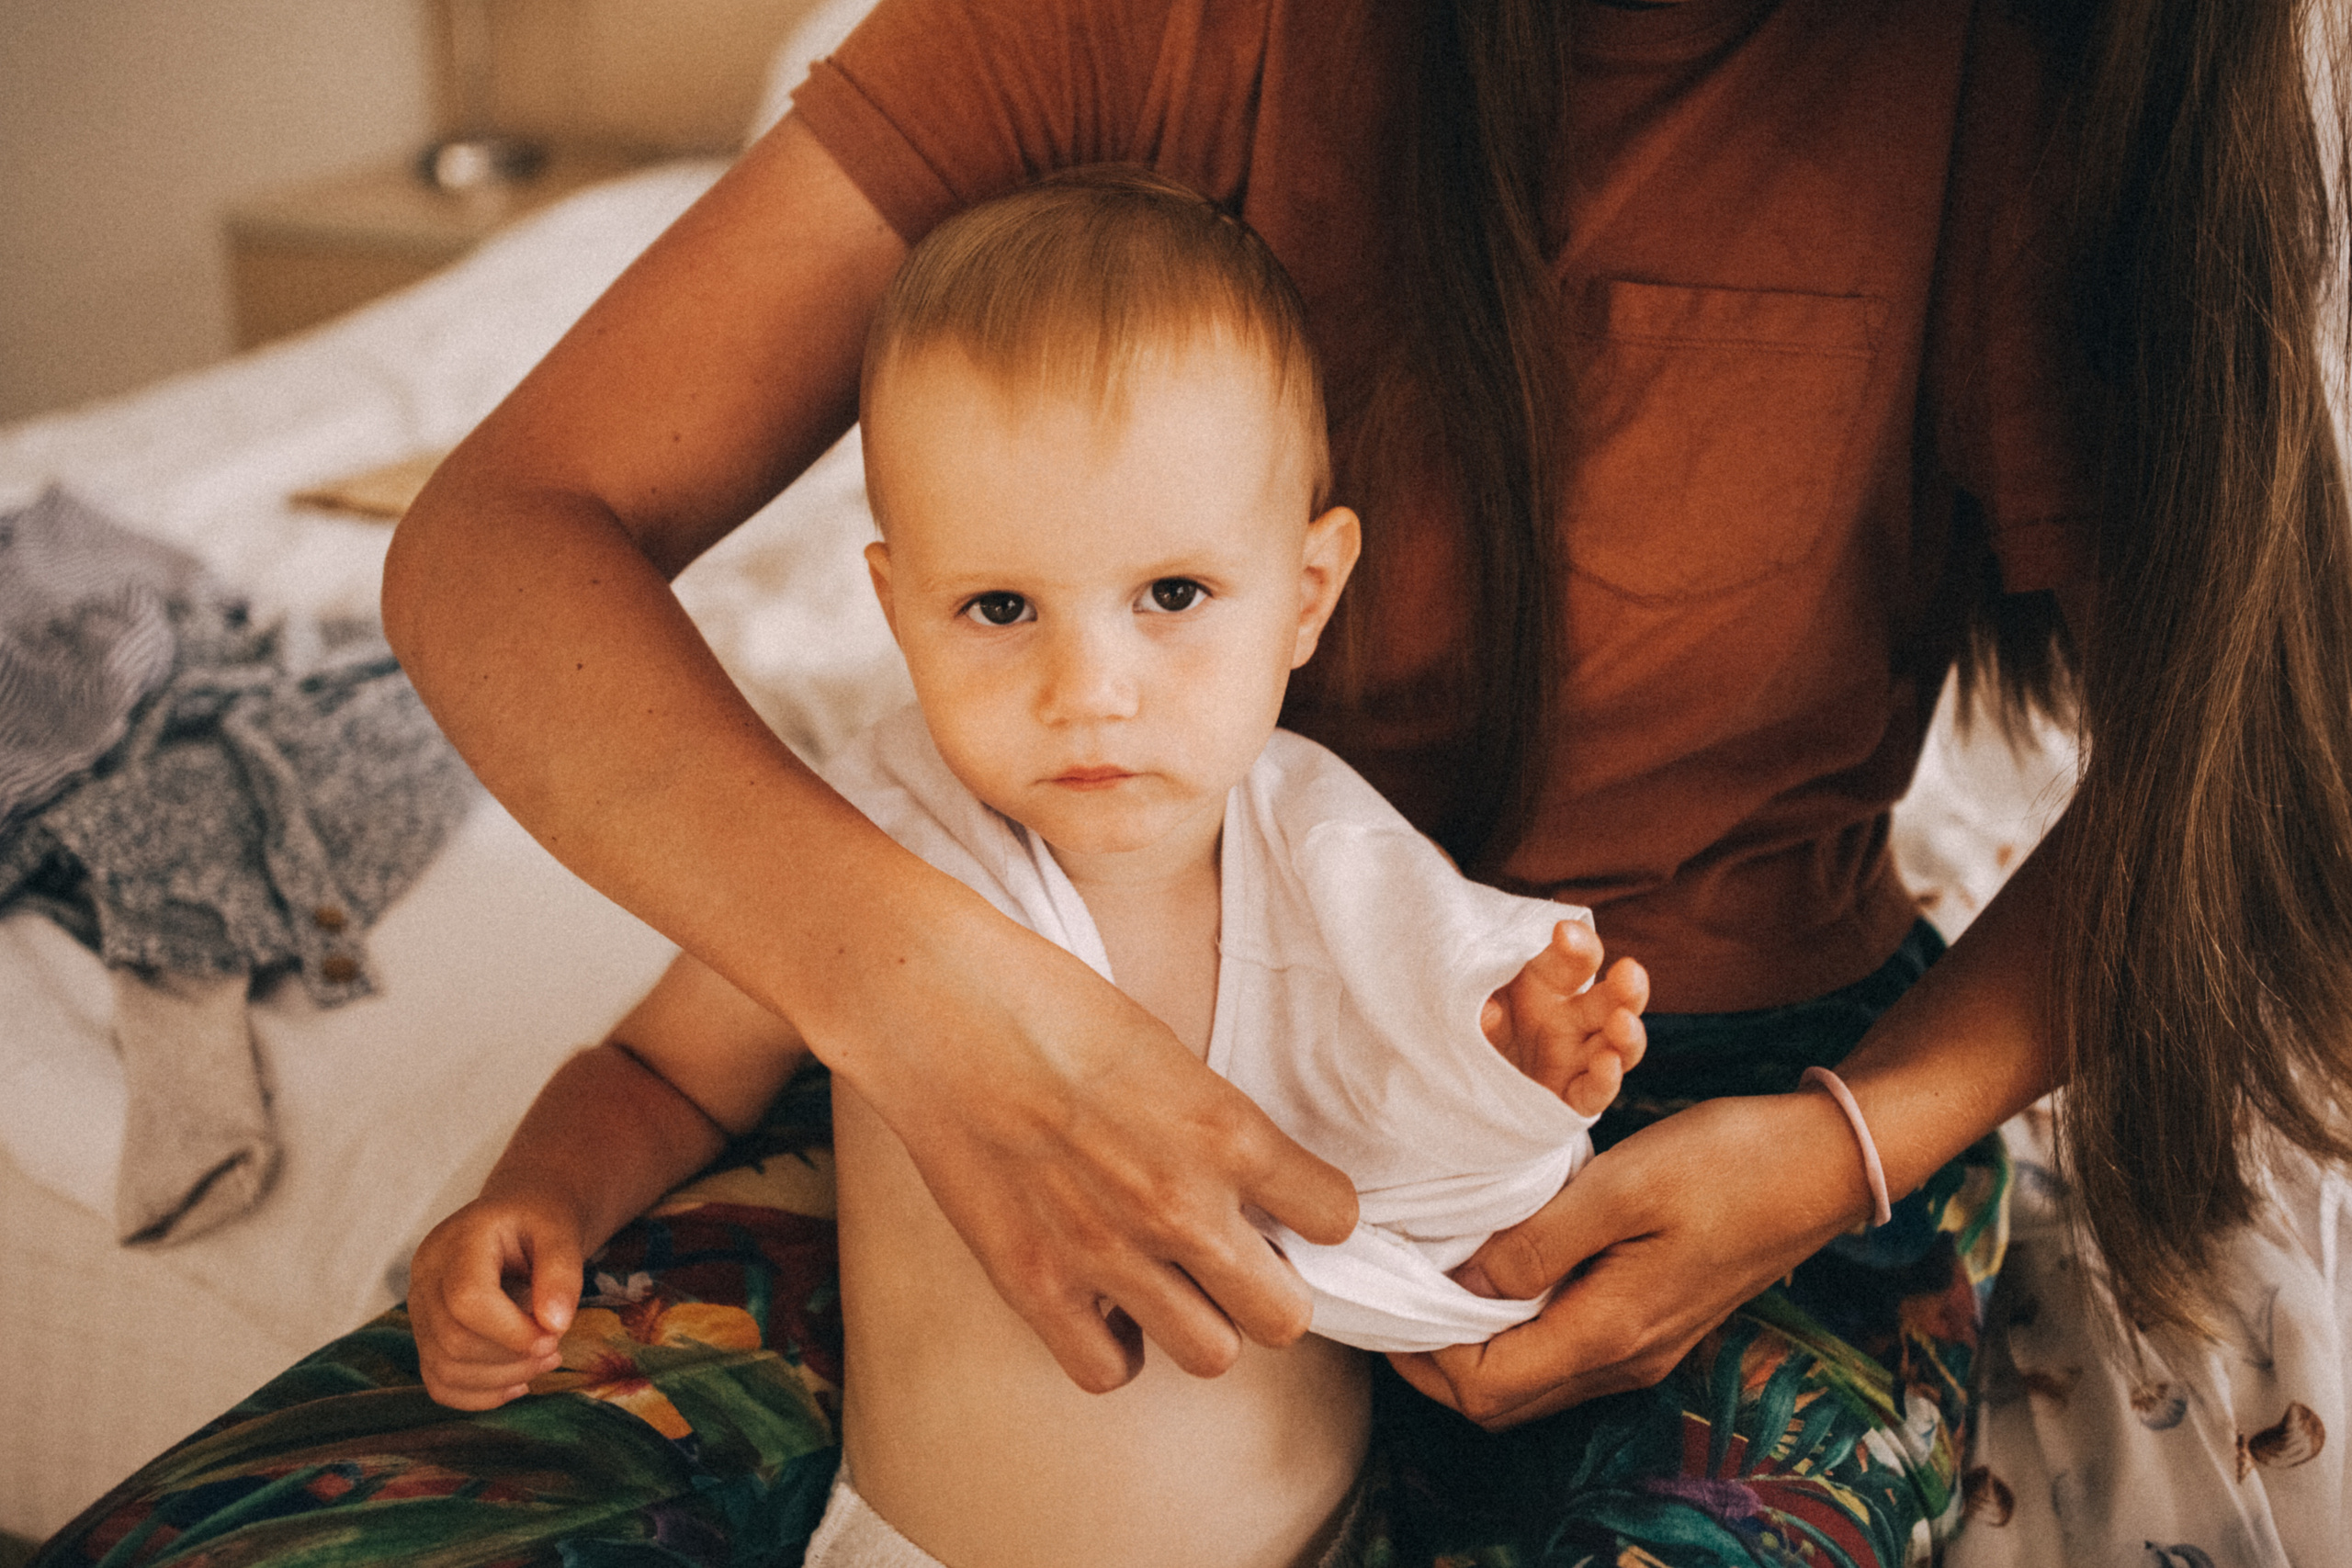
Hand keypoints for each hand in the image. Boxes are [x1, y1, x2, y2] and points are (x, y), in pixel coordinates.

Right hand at [408, 1190, 584, 1409]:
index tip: (554, 1336)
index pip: (466, 1301)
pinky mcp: (426, 1335)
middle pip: (453, 1341)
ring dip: (500, 1379)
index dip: (511, 1331)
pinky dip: (479, 1395)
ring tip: (543, 1361)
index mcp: (456, 1242)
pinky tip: (517, 1382)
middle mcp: (426, 1276)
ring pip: (444, 1368)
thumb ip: (561, 1272)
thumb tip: (555, 1326)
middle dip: (511, 1358)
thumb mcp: (561, 1231)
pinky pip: (439, 1382)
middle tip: (554, 1349)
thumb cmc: (540, 1222)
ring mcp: (419, 1309)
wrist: (520, 1218)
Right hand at [826, 896, 1360, 1394]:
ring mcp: (1109, 1255)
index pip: (1335, 1218)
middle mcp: (1181, 1206)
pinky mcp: (1036, 1285)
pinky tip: (1104, 1304)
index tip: (1289, 1207)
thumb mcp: (1169, 1051)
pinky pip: (1110, 1372)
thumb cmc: (1051, 1003)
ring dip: (1198, 1322)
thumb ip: (1216, 1129)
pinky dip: (1114, 1347)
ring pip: (1211, 1356)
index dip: (1315, 1216)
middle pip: (1285, 1318)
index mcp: (1227, 1132)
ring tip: (1169, 1283)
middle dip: (1268, 1290)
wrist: (938, 1008)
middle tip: (1234, 1258)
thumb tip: (1251, 1185)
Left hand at [1388, 1089, 1874, 1428]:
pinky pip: (1564, 1351)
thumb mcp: (1621, 1187)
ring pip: (1531, 1381)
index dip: (1420, 1354)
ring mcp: (1643, 1347)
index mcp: (1610, 1331)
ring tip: (1434, 1276)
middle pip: (1500, 1400)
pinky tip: (1501, 1268)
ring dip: (1474, 1345)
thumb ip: (1537, 1242)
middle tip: (1395, 1290)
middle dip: (1433, 1360)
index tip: (1385, 1294)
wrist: (1826, 1163)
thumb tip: (1461, 1281)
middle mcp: (1624, 1359)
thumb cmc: (1729, 1163)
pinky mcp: (1654, 1322)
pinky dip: (1516, 1327)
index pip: (1483, 1386)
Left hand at [1482, 921, 1649, 1115]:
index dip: (1577, 943)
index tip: (1564, 932)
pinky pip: (1596, 1090)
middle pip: (1610, 997)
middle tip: (1629, 971)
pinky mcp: (1574, 1097)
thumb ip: (1474, 1007)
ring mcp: (1578, 1057)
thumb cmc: (1473, 1032)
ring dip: (1627, 1033)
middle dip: (1625, 984)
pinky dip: (1605, 1079)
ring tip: (1623, 1022)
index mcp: (1548, 983)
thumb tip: (1489, 1011)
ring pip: (1618, 1044)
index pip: (1574, 957)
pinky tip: (1607, 1063)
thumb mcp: (1464, 1011)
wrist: (1468, 1086)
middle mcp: (1571, 1017)